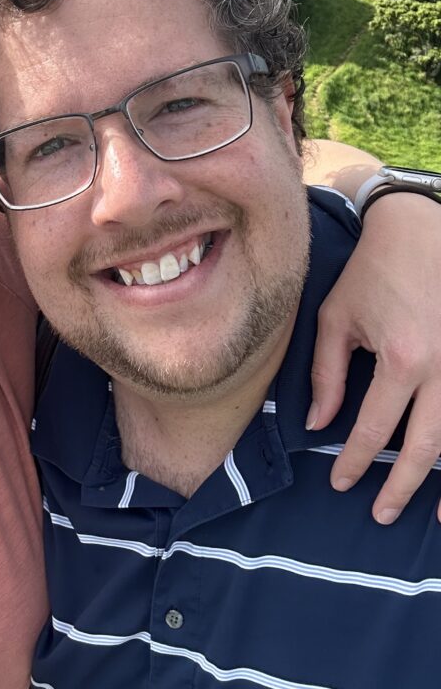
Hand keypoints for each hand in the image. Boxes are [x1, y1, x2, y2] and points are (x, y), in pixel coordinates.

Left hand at [308, 192, 440, 523]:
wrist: (422, 231)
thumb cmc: (371, 273)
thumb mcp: (336, 318)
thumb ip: (327, 374)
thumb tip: (319, 425)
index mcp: (402, 359)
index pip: (375, 428)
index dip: (355, 461)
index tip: (340, 484)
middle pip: (426, 447)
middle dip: (402, 486)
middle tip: (381, 514)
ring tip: (433, 518)